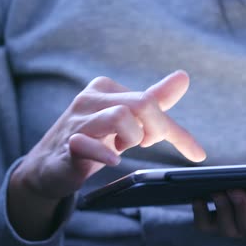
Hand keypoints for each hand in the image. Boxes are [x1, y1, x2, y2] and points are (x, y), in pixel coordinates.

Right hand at [9, 70, 205, 238]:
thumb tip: (183, 77)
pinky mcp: (67, 144)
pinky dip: (106, 154)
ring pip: (120, 117)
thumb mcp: (127, 119)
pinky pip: (88, 144)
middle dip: (158, 129)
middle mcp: (91, 98)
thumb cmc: (93, 139)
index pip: (152, 101)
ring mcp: (77, 121)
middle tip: (148, 144)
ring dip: (132, 138)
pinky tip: (111, 161)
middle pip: (143, 103)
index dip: (178, 132)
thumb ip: (154, 100)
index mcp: (107, 89)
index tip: (197, 155)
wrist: (47, 168)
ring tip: (122, 148)